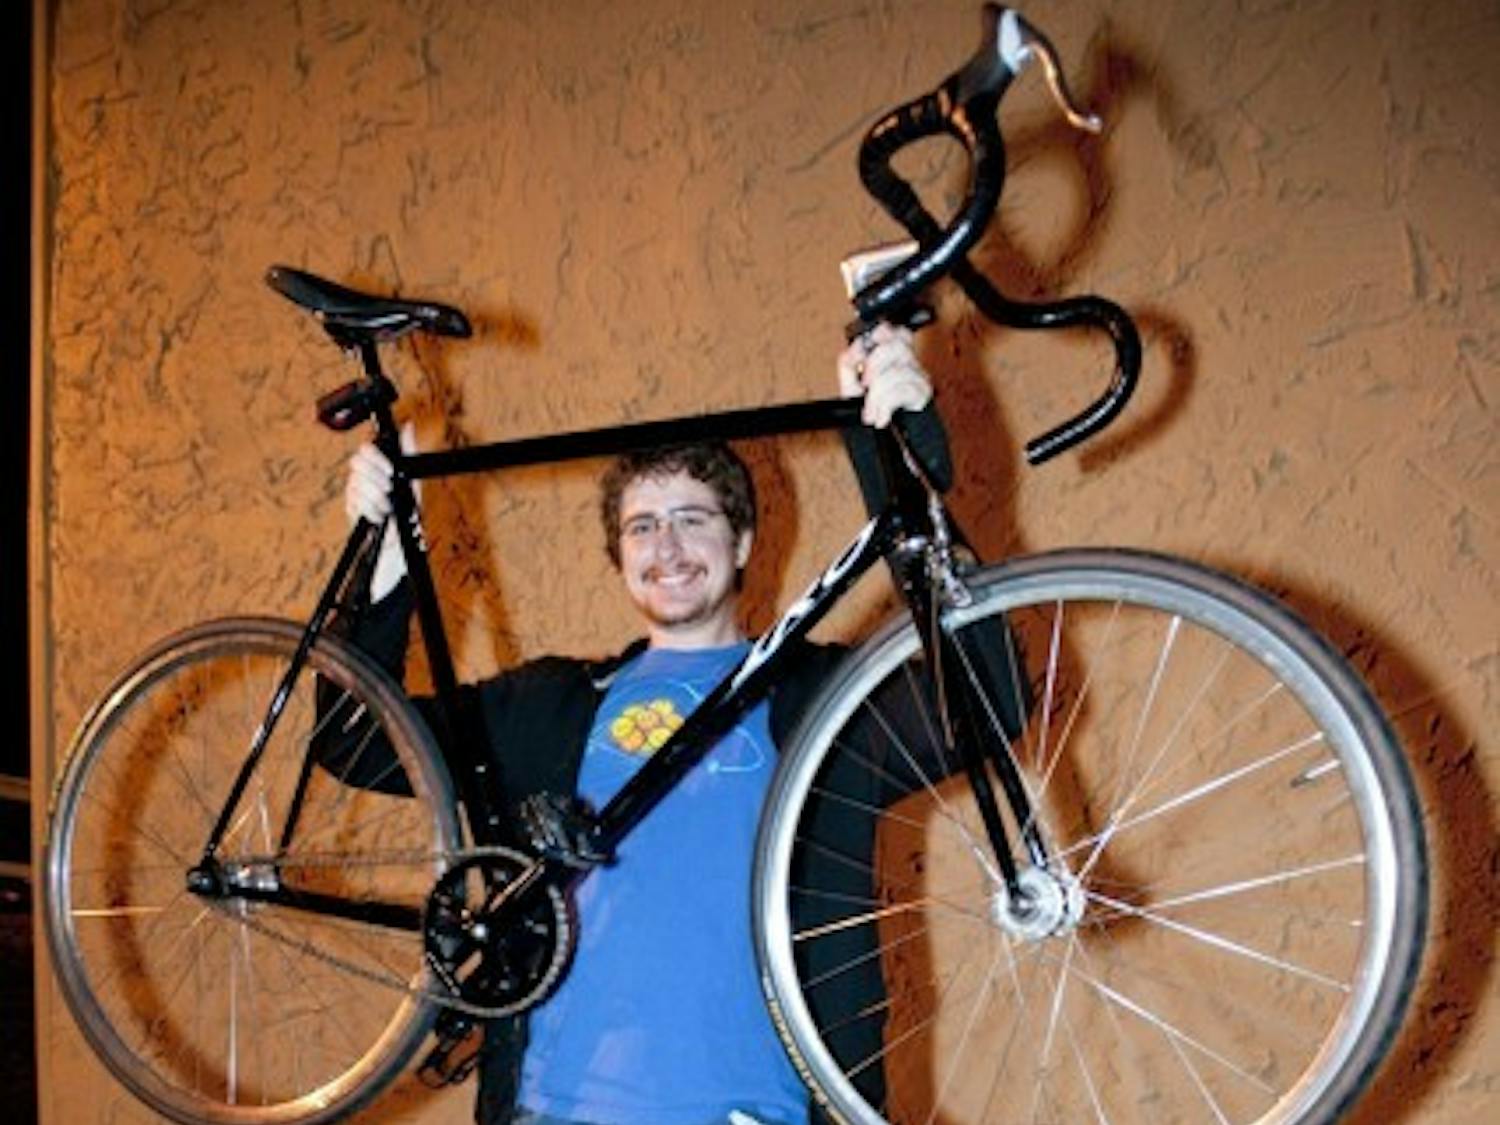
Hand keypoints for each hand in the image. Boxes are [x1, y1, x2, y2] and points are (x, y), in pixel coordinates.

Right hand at [344, 422, 417, 601]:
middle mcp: (365, 478)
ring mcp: (356, 494)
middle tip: (389, 491)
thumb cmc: (408, 513)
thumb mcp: (413, 482)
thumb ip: (408, 453)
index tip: (391, 472)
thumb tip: (408, 427)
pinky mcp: (352, 510)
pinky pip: (354, 502)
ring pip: (356, 484)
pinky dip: (370, 511)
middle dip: (376, 479)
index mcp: (379, 468)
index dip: (376, 459)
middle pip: (357, 464)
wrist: (400, 546)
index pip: (366, 450)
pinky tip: (379, 517)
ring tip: (388, 508)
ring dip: (376, 498)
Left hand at [837, 323, 932, 427]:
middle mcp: (907, 362)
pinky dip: (886, 406)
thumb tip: (856, 347)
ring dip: (877, 396)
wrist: (882, 439)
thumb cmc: (870, 410)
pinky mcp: (922, 393)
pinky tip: (881, 416)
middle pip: (896, 346)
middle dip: (874, 365)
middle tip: (864, 384)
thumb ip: (848, 362)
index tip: (863, 351)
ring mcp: (917, 376)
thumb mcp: (851, 385)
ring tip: (871, 410)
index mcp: (891, 354)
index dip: (880, 334)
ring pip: (898, 371)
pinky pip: (903, 391)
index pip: (894, 331)